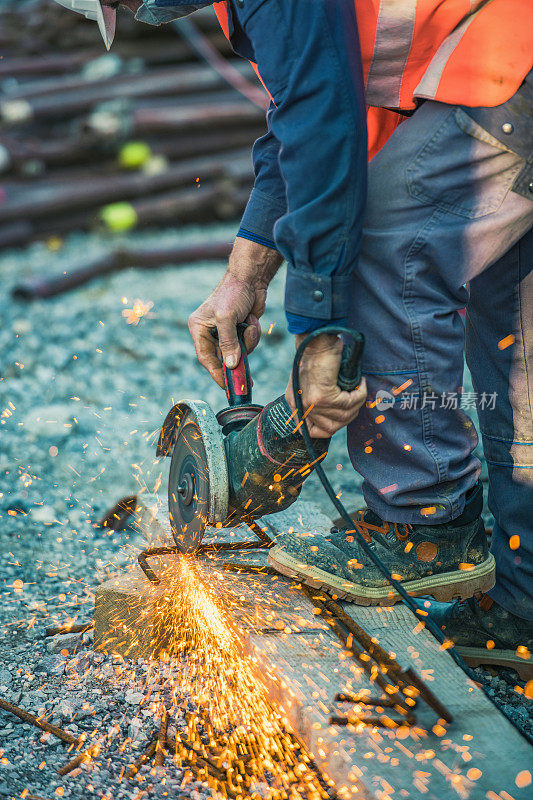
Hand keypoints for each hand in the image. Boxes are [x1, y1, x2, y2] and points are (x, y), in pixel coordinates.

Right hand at [188, 237, 281, 387]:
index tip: (227, 386)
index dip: (216, 373)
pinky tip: (252, 320)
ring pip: (238, 352)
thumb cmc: (234, 293)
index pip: (205, 357)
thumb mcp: (227, 317)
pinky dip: (253, 335)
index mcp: (199, 328)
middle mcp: (210, 332)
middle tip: (247, 379)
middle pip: (223, 358)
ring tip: (250, 326)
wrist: (252, 278)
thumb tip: (231, 366)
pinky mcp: (239, 331)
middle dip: (237, 362)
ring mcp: (226, 333)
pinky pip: (247, 344)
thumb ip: (228, 342)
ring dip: (248, 342)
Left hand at [285, 333, 366, 437]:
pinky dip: (359, 394)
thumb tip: (335, 415)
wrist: (316, 339)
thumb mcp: (310, 381)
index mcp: (295, 404)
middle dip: (348, 416)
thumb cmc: (316, 355)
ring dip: (356, 404)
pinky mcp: (322, 396)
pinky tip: (360, 384)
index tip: (342, 414)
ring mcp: (311, 403)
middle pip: (330, 429)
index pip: (311, 431)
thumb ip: (316, 399)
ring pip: (342, 417)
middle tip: (356, 401)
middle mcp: (300, 407)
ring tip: (359, 390)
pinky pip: (348, 403)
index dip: (330, 427)